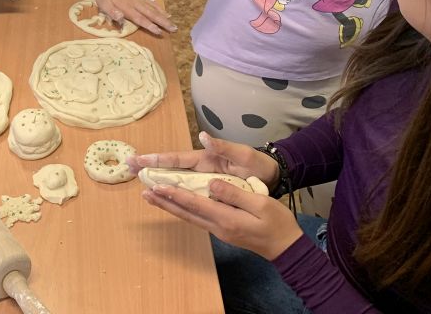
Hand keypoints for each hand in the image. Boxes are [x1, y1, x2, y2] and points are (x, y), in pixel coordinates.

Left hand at [96, 0, 176, 36]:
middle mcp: (137, 5)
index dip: (150, 25)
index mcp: (128, 8)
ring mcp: (140, 0)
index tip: (159, 31)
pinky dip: (160, 9)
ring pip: (154, 9)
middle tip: (173, 29)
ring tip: (173, 24)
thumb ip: (112, 12)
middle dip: (163, 23)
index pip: (141, 18)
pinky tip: (166, 14)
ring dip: (164, 17)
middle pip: (152, 15)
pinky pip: (153, 3)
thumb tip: (120, 18)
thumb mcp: (104, 6)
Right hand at [129, 132, 279, 189]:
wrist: (272, 178)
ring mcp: (203, 179)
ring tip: (138, 179)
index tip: (139, 159)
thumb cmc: (258, 165)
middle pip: (169, 168)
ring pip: (175, 179)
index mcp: (205, 158)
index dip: (157, 159)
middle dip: (149, 166)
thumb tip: (203, 136)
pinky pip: (186, 191)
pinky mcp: (209, 190)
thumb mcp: (244, 154)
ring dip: (156, 178)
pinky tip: (161, 194)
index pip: (176, 159)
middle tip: (127, 165)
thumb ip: (224, 146)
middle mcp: (200, 168)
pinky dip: (172, 191)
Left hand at [142, 175, 302, 260]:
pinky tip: (176, 206)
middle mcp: (218, 226)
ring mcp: (219, 230)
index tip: (157, 186)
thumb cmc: (277, 223)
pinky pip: (197, 219)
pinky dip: (182, 210)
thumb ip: (235, 194)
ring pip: (189, 217)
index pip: (195, 204)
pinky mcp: (222, 230)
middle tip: (145, 192)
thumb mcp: (261, 204)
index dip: (175, 194)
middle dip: (164, 201)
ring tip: (153, 198)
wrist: (285, 247)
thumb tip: (212, 183)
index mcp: (226, 218)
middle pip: (185, 212)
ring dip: (170, 207)